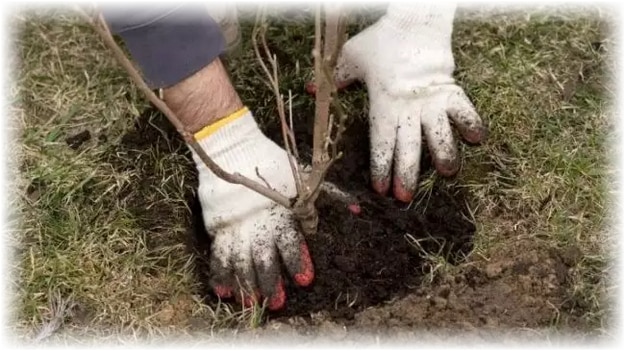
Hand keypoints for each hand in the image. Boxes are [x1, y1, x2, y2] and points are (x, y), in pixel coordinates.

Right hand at [191, 108, 313, 309]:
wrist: (234, 150)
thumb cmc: (276, 165)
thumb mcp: (306, 177)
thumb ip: (332, 195)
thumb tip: (358, 209)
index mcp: (281, 212)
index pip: (291, 241)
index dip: (298, 261)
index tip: (305, 280)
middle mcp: (258, 223)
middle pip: (264, 258)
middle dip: (271, 282)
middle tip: (278, 303)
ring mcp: (237, 227)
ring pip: (240, 261)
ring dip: (246, 284)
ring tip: (251, 303)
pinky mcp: (218, 227)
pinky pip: (217, 254)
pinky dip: (219, 274)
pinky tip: (223, 292)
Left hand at [334, 4, 485, 201]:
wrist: (415, 21)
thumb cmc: (381, 40)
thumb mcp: (351, 57)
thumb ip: (335, 78)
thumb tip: (309, 89)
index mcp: (383, 103)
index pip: (381, 141)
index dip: (381, 166)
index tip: (380, 188)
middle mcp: (409, 107)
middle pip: (409, 146)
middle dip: (407, 174)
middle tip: (405, 198)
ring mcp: (432, 100)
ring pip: (440, 133)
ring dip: (445, 154)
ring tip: (449, 174)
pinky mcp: (451, 90)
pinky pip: (465, 110)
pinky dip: (472, 124)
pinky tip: (477, 141)